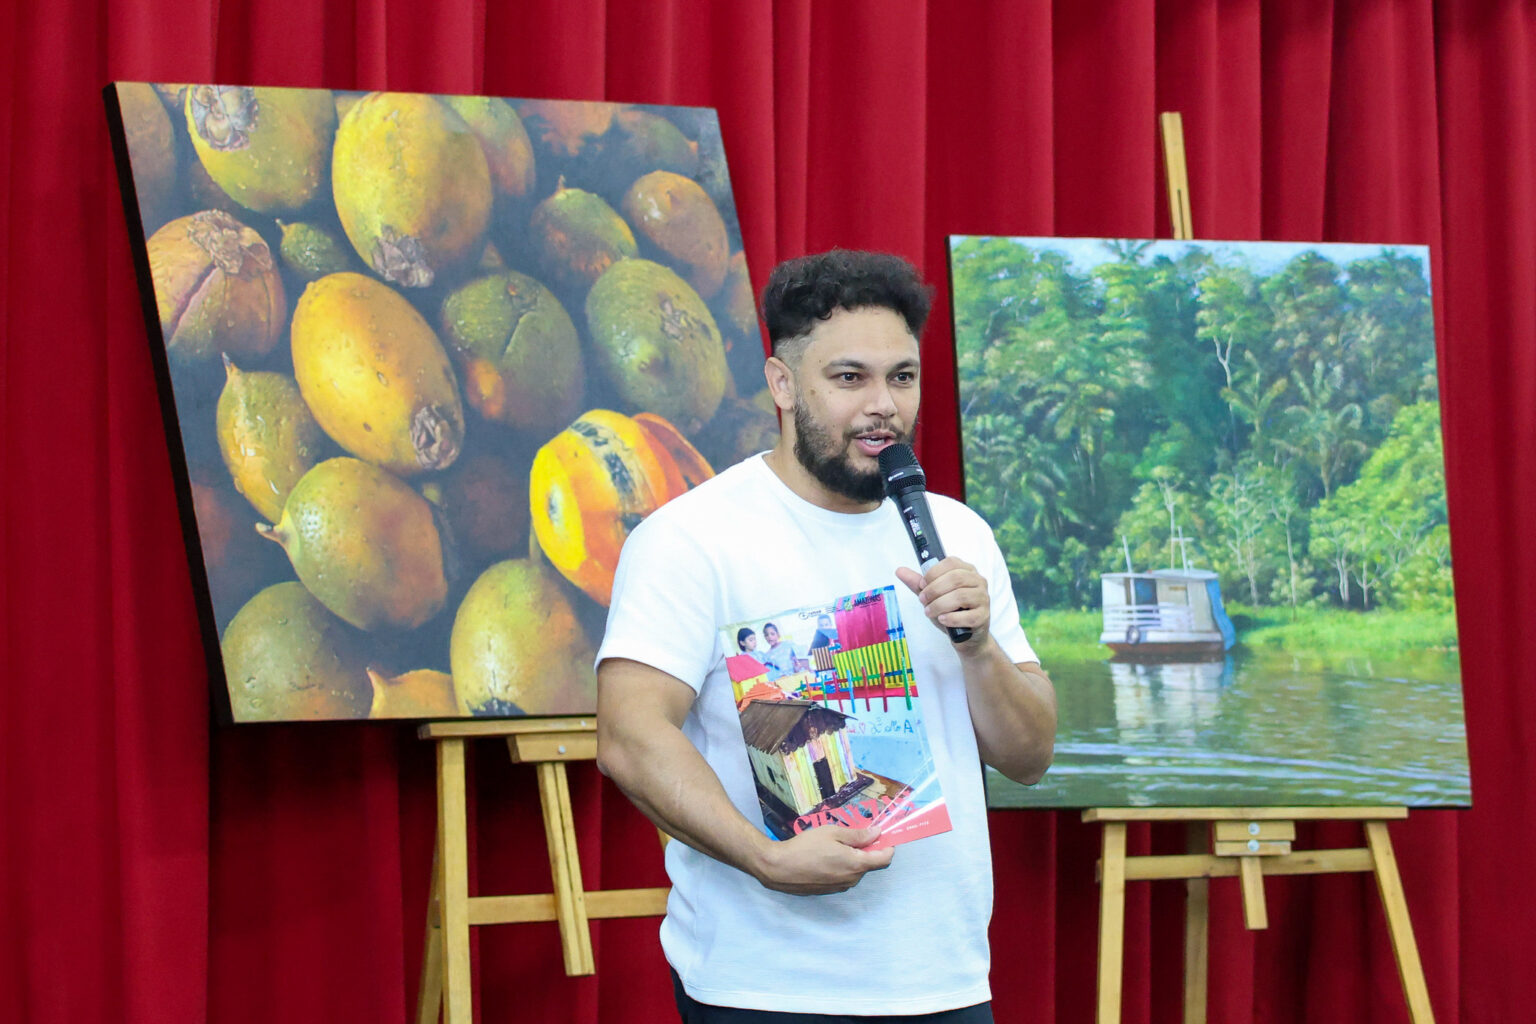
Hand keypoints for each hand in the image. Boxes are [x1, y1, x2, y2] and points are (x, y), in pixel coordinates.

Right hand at [753, 825, 894, 894]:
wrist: (779, 868)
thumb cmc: (806, 847)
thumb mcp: (832, 833)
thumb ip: (858, 835)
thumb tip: (877, 833)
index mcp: (857, 864)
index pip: (885, 859)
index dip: (887, 846)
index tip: (882, 835)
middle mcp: (852, 879)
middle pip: (869, 864)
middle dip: (867, 850)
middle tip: (852, 835)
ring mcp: (841, 887)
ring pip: (855, 870)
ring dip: (852, 858)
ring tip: (834, 845)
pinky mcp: (830, 891)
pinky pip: (843, 876)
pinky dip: (841, 866)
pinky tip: (824, 857)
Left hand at [895, 557, 990, 648]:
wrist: (966, 637)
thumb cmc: (951, 612)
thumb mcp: (932, 596)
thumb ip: (918, 583)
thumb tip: (899, 570)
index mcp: (967, 571)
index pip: (951, 563)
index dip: (933, 573)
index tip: (922, 585)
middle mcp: (978, 582)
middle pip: (955, 578)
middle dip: (934, 589)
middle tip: (923, 600)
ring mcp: (983, 599)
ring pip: (960, 596)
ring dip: (939, 605)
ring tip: (929, 612)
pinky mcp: (983, 617)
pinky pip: (968, 616)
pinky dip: (951, 618)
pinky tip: (942, 619)